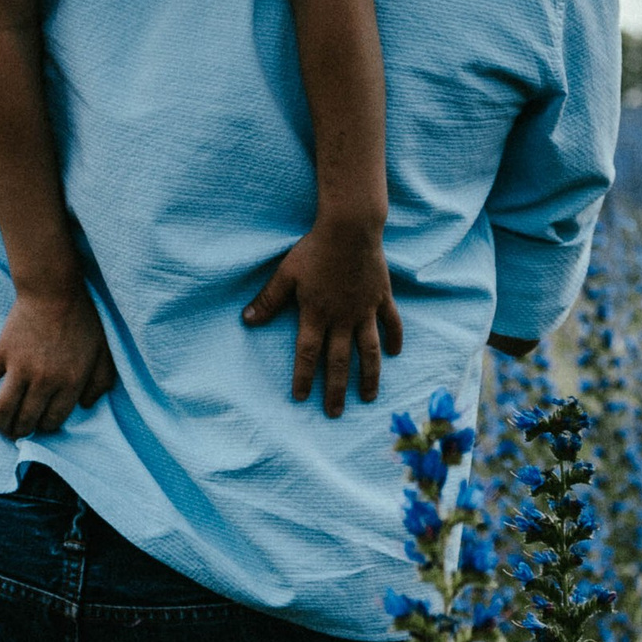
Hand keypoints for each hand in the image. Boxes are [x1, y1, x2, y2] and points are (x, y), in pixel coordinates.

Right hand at [0, 286, 116, 441]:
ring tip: (1, 428)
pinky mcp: (1, 353)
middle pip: (27, 419)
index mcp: (70, 383)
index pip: (53, 420)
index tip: (42, 427)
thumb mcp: (103, 353)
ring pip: (4, 408)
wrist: (53, 291)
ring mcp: (20, 368)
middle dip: (22, 431)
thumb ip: (101, 383)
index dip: (46, 428)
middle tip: (18, 433)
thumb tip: (86, 406)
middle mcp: (44, 381)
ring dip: (1, 424)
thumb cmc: (82, 321)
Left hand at [243, 213, 401, 415]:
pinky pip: (391, 323)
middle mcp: (342, 318)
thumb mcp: (286, 274)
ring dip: (369, 376)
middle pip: (339, 362)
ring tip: (368, 397)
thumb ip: (268, 299)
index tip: (300, 398)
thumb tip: (247, 320)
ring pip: (369, 351)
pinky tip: (395, 354)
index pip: (308, 354)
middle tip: (334, 413)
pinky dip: (395, 339)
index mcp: (316, 314)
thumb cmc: (314, 249)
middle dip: (335, 390)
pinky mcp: (381, 298)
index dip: (303, 377)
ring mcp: (365, 310)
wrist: (350, 229)